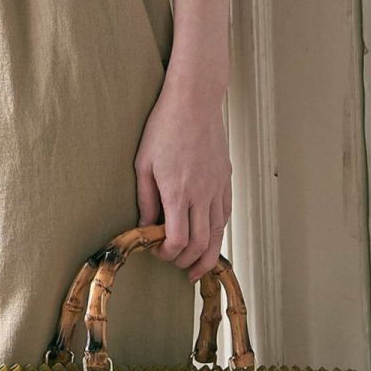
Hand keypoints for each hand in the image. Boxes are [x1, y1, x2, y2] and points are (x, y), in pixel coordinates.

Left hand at [134, 78, 232, 282]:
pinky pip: (225, 217)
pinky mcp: (226, 181)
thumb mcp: (144, 164)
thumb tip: (146, 228)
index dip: (167, 254)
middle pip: (199, 244)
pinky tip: (208, 240)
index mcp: (177, 192)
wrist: (195, 102)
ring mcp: (217, 188)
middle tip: (174, 264)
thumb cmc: (164, 128)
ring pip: (217, 235)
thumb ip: (145, 200)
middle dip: (186, 261)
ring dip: (206, 256)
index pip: (177, 240)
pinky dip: (217, 234)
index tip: (157, 252)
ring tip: (195, 268)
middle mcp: (201, 194)